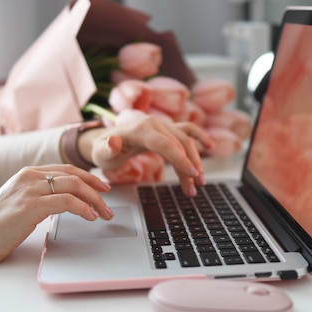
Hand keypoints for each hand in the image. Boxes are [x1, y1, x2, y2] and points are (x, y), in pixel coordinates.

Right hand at [0, 164, 111, 290]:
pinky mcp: (30, 207)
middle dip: (96, 188)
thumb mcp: (18, 203)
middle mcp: (29, 177)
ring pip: (74, 186)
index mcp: (27, 174)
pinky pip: (67, 202)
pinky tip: (90, 217)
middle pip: (74, 175)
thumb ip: (38, 196)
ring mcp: (29, 190)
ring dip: (95, 201)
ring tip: (103, 214)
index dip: (88, 178)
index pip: (66, 169)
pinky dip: (83, 208)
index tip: (102, 188)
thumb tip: (63, 201)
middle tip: (109, 202)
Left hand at [80, 116, 214, 196]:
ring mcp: (162, 125)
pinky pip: (187, 130)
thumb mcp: (101, 152)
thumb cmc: (103, 149)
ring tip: (198, 183)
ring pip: (186, 141)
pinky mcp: (166, 130)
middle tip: (195, 187)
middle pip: (180, 143)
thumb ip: (107, 148)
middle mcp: (154, 124)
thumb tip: (114, 141)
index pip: (165, 143)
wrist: (105, 140)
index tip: (192, 173)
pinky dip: (199, 136)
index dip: (180, 158)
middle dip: (190, 166)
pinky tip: (210, 146)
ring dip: (195, 161)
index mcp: (140, 129)